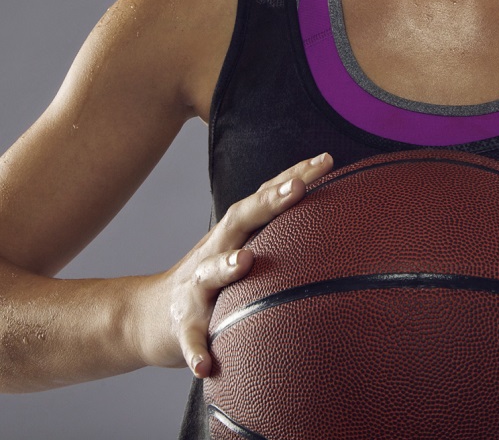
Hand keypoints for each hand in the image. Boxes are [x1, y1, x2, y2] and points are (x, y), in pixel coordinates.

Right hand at [135, 153, 332, 378]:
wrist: (144, 316)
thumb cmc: (207, 281)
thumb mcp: (237, 251)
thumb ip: (271, 237)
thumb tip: (325, 222)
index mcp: (233, 236)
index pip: (264, 198)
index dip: (293, 176)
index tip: (326, 160)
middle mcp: (213, 253)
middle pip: (239, 220)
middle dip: (268, 202)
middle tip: (297, 188)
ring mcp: (194, 290)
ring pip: (208, 274)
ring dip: (226, 266)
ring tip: (244, 261)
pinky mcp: (181, 326)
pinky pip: (188, 337)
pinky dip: (195, 349)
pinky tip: (205, 366)